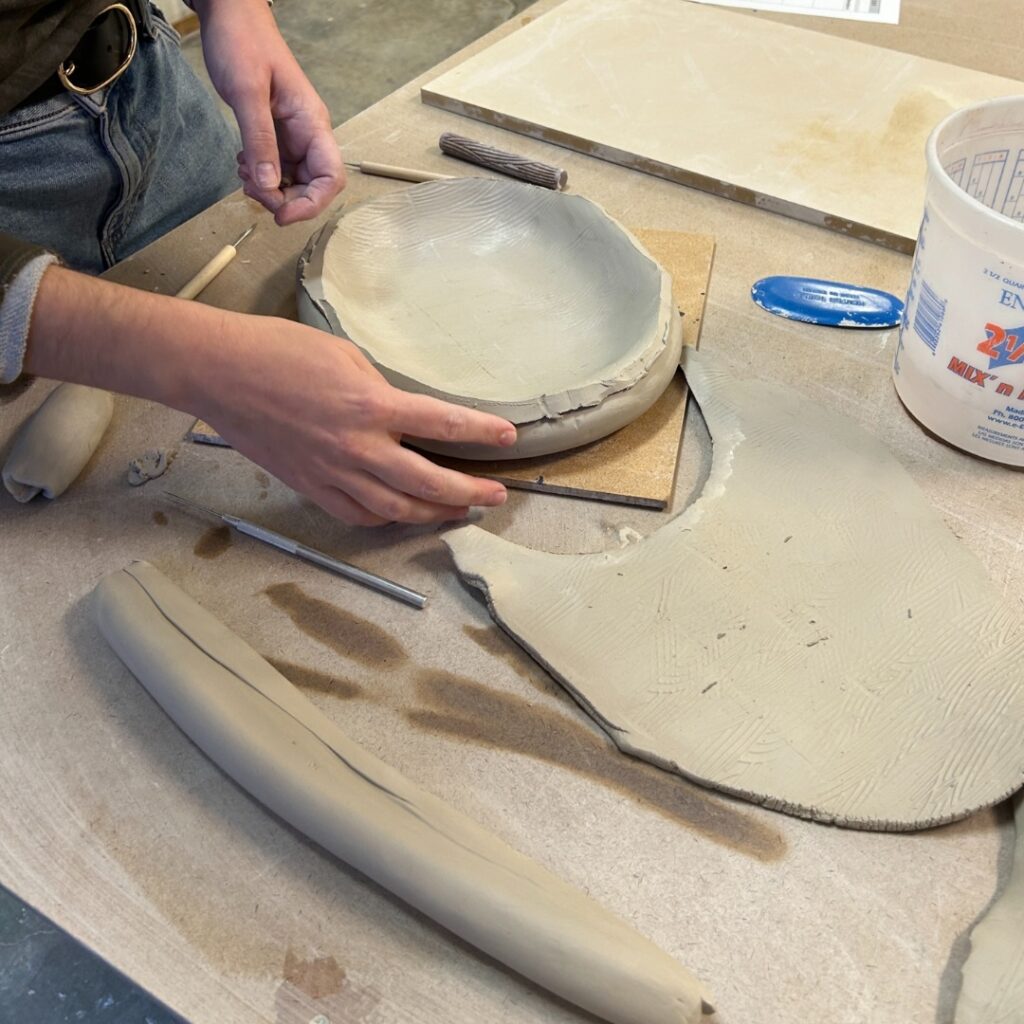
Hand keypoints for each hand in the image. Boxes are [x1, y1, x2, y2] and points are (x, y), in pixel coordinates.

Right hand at [24, 268, 514, 526]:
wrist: (219, 373)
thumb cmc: (278, 351)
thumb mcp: (344, 357)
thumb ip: (380, 392)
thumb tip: (401, 414)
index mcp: (371, 406)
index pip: (441, 424)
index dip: (480, 433)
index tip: (507, 438)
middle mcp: (357, 448)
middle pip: (427, 483)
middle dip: (468, 494)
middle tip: (495, 496)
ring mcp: (333, 474)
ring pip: (395, 510)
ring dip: (433, 514)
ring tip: (458, 511)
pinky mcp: (310, 487)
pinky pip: (356, 515)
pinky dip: (385, 519)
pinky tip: (401, 514)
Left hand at [193, 0, 344, 224]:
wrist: (231, 15)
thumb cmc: (243, 43)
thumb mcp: (247, 92)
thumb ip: (259, 140)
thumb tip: (268, 185)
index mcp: (312, 124)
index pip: (331, 178)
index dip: (311, 204)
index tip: (281, 214)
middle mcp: (308, 134)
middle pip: (312, 187)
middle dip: (285, 199)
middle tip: (254, 193)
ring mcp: (293, 137)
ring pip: (292, 182)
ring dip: (270, 190)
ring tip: (244, 174)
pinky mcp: (277, 135)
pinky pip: (276, 169)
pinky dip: (261, 176)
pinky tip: (244, 164)